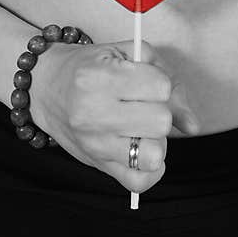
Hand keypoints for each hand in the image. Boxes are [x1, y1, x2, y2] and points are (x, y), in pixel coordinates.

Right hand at [29, 39, 199, 193]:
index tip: (144, 81)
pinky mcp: (97, 165)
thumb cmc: (90, 67)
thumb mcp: (127, 54)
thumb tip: (192, 125)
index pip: (160, 86)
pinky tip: (141, 149)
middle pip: (160, 121)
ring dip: (156, 140)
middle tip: (142, 104)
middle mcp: (93, 113)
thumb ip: (168, 80)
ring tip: (141, 127)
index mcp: (99, 78)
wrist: (45, 87)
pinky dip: (149, 169)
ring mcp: (94, 143)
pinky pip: (139, 182)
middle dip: (160, 110)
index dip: (159, 83)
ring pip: (154, 154)